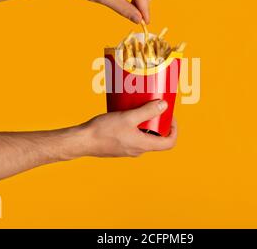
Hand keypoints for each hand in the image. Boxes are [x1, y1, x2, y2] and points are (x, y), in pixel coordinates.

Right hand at [62, 100, 176, 158]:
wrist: (82, 141)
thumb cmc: (104, 130)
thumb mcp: (128, 117)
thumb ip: (147, 111)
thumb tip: (164, 106)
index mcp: (143, 145)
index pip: (169, 143)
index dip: (174, 130)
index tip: (170, 116)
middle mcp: (138, 150)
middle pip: (158, 139)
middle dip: (159, 124)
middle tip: (155, 108)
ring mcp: (129, 150)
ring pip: (145, 138)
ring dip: (147, 125)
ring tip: (141, 109)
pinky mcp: (120, 147)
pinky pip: (134, 138)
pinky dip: (135, 127)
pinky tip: (127, 116)